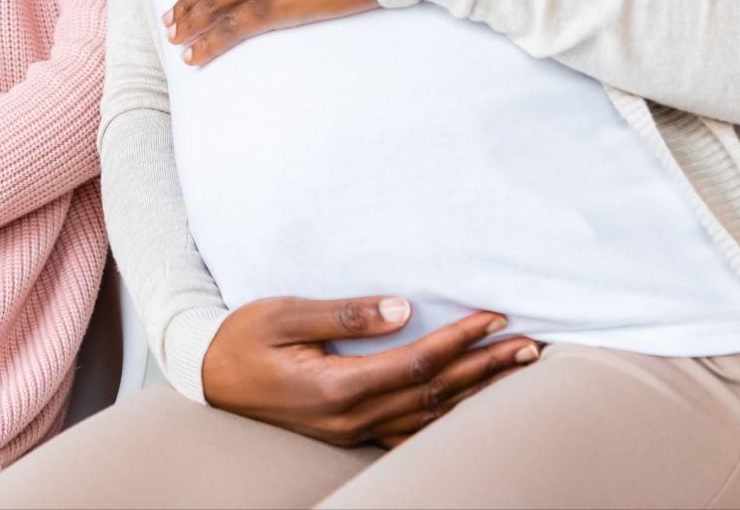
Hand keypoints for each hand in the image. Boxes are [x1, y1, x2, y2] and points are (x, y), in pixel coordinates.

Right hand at [202, 295, 539, 447]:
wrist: (207, 376)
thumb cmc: (240, 338)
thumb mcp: (282, 313)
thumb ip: (343, 313)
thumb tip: (400, 307)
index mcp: (338, 386)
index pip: (418, 363)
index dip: (461, 341)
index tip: (495, 317)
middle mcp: (353, 417)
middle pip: (436, 394)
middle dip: (487, 369)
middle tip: (532, 347)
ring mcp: (353, 431)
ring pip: (430, 416)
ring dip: (477, 392)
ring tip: (515, 370)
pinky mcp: (349, 432)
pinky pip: (409, 432)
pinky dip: (446, 418)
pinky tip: (469, 407)